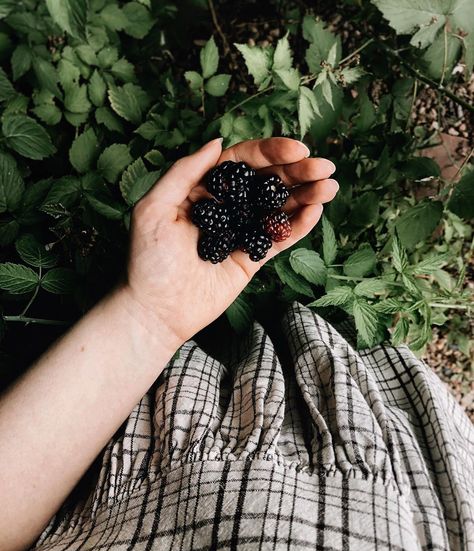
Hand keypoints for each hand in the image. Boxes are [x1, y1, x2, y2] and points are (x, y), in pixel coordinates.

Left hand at [119, 137, 338, 347]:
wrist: (156, 311)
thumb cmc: (147, 261)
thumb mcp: (153, 209)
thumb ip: (183, 173)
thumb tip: (217, 142)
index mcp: (203, 190)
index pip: (241, 162)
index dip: (270, 153)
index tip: (296, 149)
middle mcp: (225, 208)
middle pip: (266, 182)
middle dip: (297, 172)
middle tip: (324, 166)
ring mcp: (240, 233)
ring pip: (277, 208)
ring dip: (306, 195)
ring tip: (330, 186)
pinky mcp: (252, 258)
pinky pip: (278, 239)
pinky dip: (297, 225)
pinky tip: (315, 211)